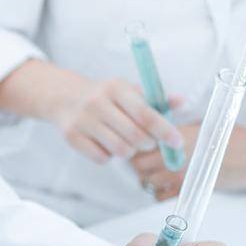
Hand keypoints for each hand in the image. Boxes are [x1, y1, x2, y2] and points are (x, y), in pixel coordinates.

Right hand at [44, 72, 185, 165]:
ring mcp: (83, 120)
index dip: (164, 130)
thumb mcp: (128, 90)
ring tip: (126, 141)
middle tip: (148, 142)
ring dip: (130, 150)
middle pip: (135, 136)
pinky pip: (102, 158)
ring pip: (120, 150)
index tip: (177, 142)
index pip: (145, 113)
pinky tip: (106, 144)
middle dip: (148, 144)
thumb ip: (155, 98)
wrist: (64, 97)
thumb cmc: (105, 96)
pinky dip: (110, 156)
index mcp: (115, 87)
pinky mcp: (72, 137)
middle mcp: (97, 102)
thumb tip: (181, 101)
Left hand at [132, 126, 245, 200]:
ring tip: (159, 175)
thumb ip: (182, 130)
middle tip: (147, 162)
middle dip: (139, 163)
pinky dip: (160, 193)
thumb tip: (163, 131)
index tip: (142, 145)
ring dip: (149, 179)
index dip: (138, 144)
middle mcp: (178, 153)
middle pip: (139, 162)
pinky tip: (169, 187)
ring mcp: (183, 173)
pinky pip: (161, 196)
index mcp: (181, 133)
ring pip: (147, 181)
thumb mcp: (208, 126)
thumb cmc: (239, 138)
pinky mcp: (191, 189)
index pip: (143, 140)